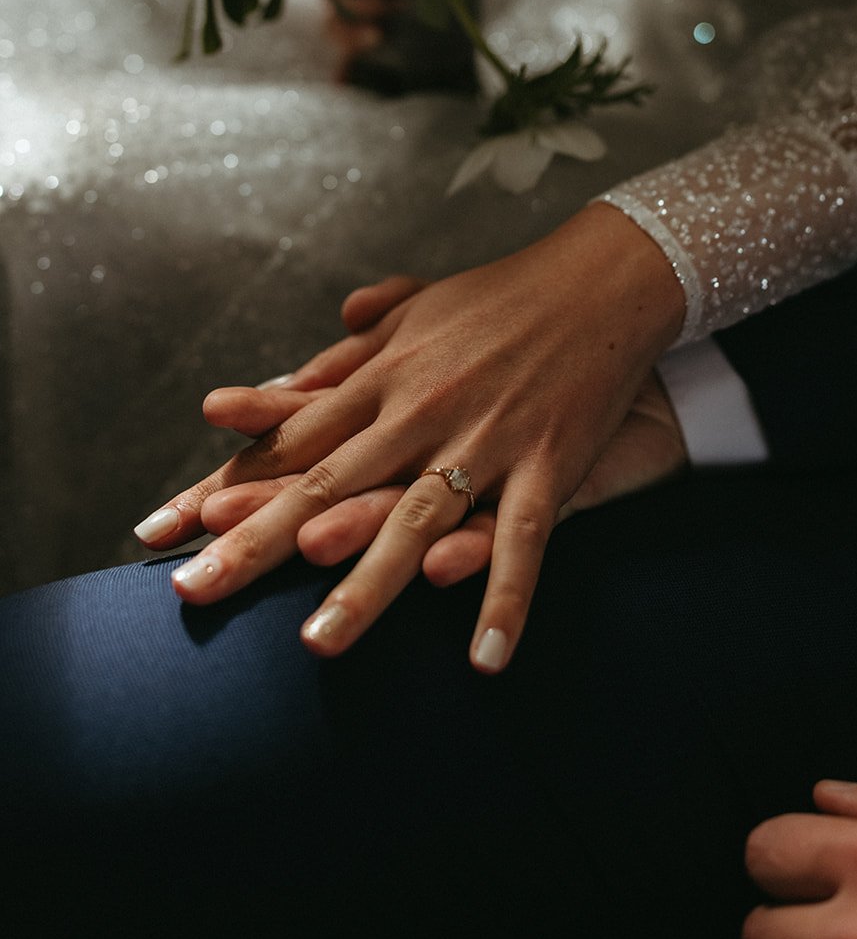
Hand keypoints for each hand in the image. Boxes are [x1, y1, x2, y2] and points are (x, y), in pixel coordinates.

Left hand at [135, 205, 684, 670]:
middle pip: (327, 485)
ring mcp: (483, 440)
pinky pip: (523, 541)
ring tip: (317, 642)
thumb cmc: (507, 293)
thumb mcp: (421, 306)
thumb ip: (362, 340)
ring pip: (413, 519)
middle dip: (257, 542)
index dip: (230, 487)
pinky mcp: (546, 463)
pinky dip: (504, 598)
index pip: (291, 442)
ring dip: (365, 583)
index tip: (170, 532)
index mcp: (383, 378)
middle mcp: (419, 412)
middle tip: (195, 592)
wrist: (604, 278)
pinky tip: (485, 660)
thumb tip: (306, 359)